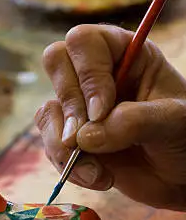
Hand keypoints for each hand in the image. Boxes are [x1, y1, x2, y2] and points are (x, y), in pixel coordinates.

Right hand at [36, 24, 185, 209]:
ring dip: (65, 146)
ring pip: (48, 110)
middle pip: (55, 61)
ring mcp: (80, 106)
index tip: (102, 111)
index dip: (87, 74)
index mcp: (127, 54)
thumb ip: (133, 122)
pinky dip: (66, 166)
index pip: (85, 41)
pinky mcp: (70, 138)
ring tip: (97, 171)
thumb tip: (84, 137)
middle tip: (85, 138)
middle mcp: (97, 75)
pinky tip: (98, 177)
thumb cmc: (184, 139)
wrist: (178, 177)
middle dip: (69, 105)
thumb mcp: (172, 123)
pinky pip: (49, 144)